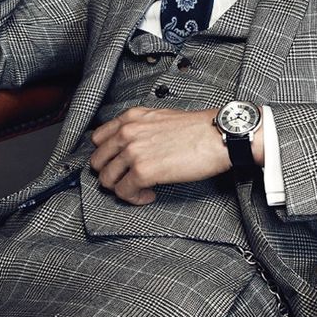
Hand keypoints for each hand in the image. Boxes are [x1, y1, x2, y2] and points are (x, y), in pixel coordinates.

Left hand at [89, 107, 230, 204]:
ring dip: (121, 189)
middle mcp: (128, 132)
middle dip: (111, 174)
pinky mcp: (143, 172)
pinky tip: (148, 195)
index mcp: (131, 118)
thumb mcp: (161, 118)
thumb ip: (140, 129)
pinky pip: (124, 192)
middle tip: (126, 180)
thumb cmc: (197, 129)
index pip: (98, 138)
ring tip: (139, 190)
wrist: (218, 136)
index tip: (115, 164)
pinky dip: (134, 198)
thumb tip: (131, 148)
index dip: (105, 155)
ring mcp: (133, 152)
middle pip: (98, 161)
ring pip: (107, 179)